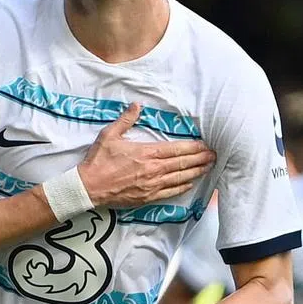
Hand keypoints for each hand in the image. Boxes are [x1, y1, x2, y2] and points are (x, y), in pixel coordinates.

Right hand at [77, 103, 215, 208]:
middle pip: (183, 163)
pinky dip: (182, 187)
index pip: (176, 149)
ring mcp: (152, 185)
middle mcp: (153, 169)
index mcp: (146, 153)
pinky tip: (190, 184)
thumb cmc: (98, 161)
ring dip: (196, 172)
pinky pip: (170, 193)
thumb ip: (126, 120)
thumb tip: (136, 106)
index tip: (205, 144)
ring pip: (180, 178)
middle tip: (214, 155)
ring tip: (208, 168)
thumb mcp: (110, 135)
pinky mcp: (147, 197)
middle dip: (200, 159)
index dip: (193, 147)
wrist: (88, 187)